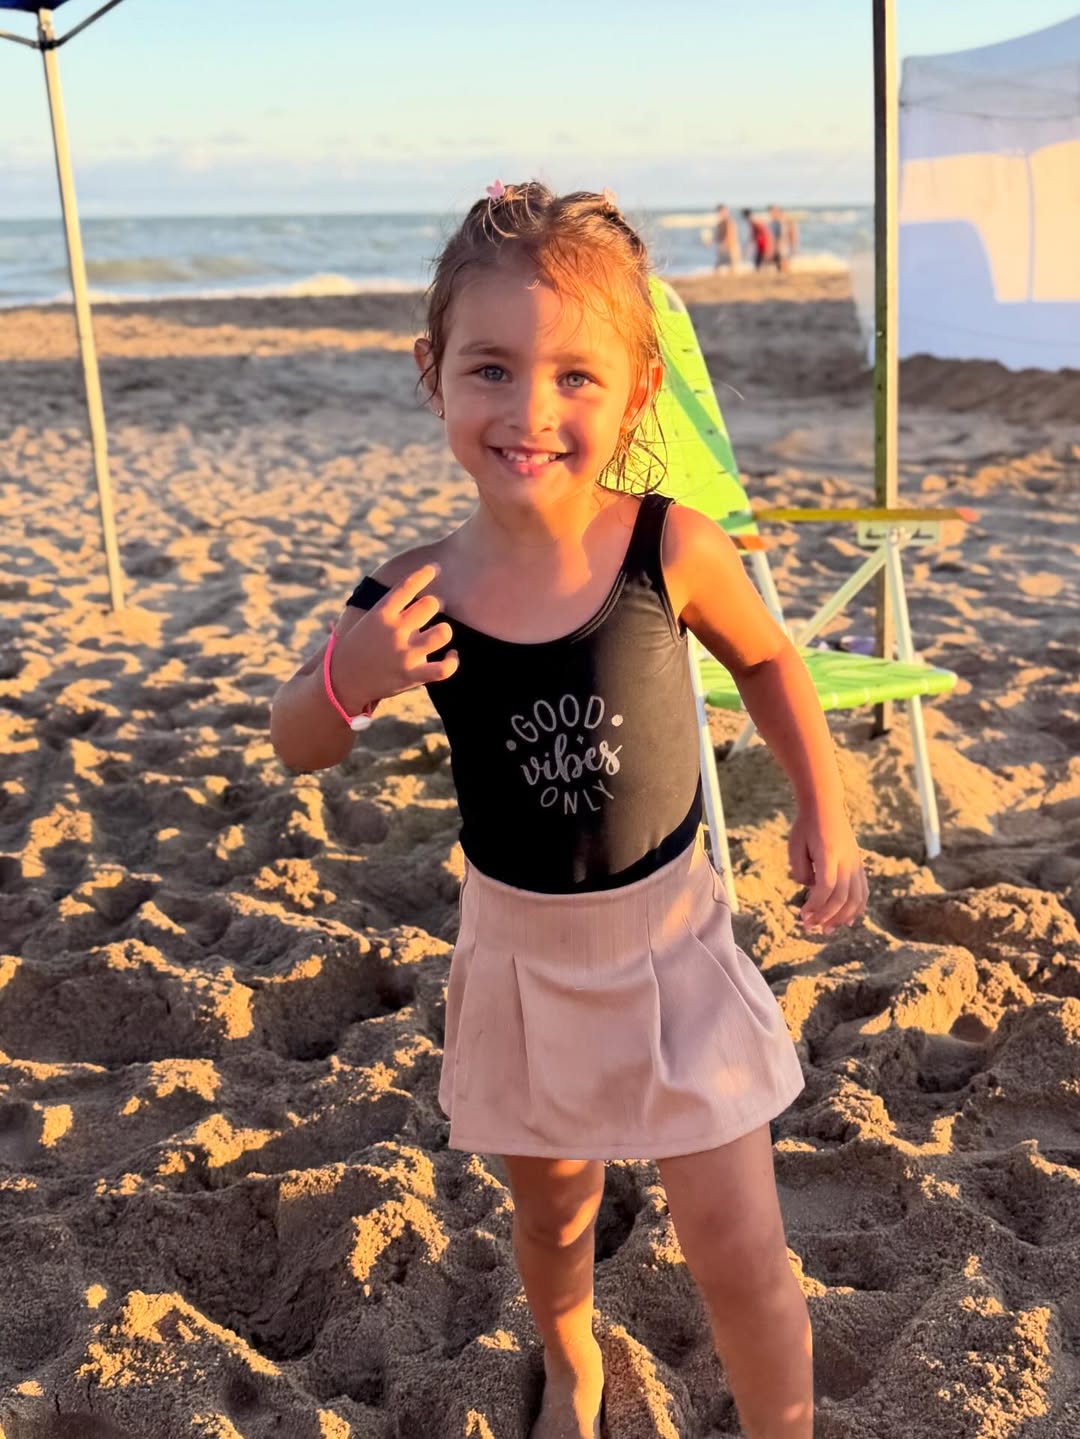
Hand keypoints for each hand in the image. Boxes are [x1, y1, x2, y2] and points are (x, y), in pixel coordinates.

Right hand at [331, 563, 458, 708]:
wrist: (342, 681)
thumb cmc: (358, 646)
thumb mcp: (367, 620)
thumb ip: (390, 607)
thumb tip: (412, 586)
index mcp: (381, 613)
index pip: (407, 585)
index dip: (425, 573)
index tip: (435, 568)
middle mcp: (394, 631)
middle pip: (430, 605)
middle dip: (435, 604)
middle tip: (432, 609)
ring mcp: (404, 653)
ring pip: (443, 633)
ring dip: (444, 631)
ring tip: (439, 633)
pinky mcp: (412, 675)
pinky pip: (444, 668)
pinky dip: (452, 661)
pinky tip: (451, 655)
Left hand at [788, 805, 866, 933]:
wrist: (825, 807)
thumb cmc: (805, 826)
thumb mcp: (795, 846)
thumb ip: (801, 871)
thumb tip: (812, 890)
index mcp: (829, 853)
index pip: (826, 887)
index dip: (815, 905)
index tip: (802, 916)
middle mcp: (846, 859)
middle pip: (841, 896)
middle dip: (825, 916)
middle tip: (808, 927)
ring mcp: (856, 863)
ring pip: (856, 898)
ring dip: (841, 917)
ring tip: (826, 929)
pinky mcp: (859, 865)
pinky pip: (863, 892)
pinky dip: (857, 909)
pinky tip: (847, 921)